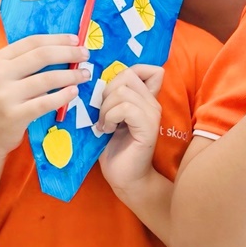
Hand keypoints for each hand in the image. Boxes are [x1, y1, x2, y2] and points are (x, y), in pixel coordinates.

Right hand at [0, 34, 91, 159]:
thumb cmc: (1, 102)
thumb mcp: (4, 77)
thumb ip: (26, 63)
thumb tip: (64, 48)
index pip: (32, 42)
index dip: (57, 39)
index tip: (76, 40)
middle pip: (42, 56)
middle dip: (69, 53)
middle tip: (86, 55)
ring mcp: (5, 95)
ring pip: (47, 78)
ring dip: (72, 75)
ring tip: (85, 74)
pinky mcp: (14, 115)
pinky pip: (46, 102)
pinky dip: (63, 96)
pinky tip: (74, 92)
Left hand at [98, 65, 164, 192]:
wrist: (125, 178)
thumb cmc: (114, 148)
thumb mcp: (109, 116)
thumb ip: (110, 97)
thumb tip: (92, 80)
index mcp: (145, 98)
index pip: (147, 68)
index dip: (125, 72)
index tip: (109, 93)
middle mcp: (152, 103)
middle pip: (127, 75)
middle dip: (107, 92)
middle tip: (102, 113)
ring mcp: (152, 114)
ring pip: (123, 91)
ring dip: (106, 108)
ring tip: (104, 124)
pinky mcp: (148, 127)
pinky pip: (126, 108)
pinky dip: (110, 117)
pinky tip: (108, 130)